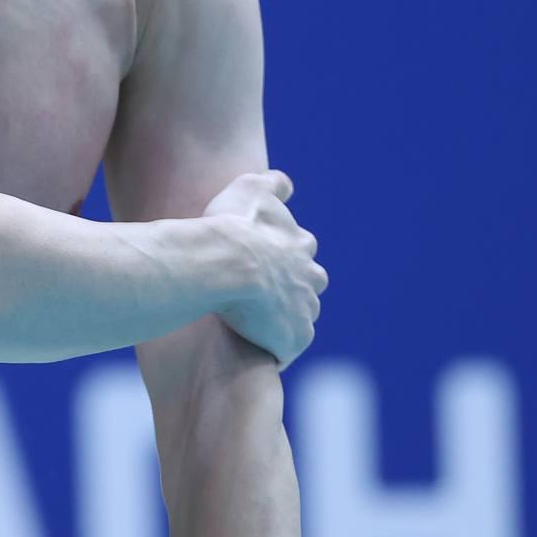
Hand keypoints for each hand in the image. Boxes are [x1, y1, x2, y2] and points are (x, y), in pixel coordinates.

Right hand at [205, 169, 326, 367]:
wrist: (226, 263)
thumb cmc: (233, 225)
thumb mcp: (250, 189)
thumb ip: (271, 185)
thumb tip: (285, 185)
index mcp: (301, 246)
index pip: (299, 253)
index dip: (279, 258)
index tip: (258, 262)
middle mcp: (311, 279)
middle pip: (307, 289)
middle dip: (289, 292)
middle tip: (257, 297)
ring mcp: (305, 311)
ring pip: (299, 320)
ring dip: (280, 322)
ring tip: (251, 326)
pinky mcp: (294, 339)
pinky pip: (285, 350)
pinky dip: (272, 349)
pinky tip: (249, 347)